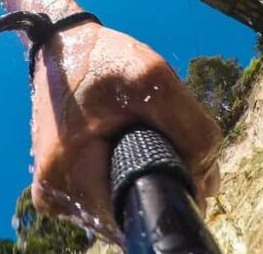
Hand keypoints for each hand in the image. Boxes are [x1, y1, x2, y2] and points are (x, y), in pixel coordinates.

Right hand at [29, 22, 221, 239]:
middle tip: (169, 138)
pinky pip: (108, 193)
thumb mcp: (154, 77)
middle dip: (161, 182)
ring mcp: (55, 193)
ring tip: (145, 132)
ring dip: (145, 176)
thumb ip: (191, 130)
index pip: (139, 215)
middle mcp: (56, 196)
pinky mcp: (60, 185)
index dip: (171, 192)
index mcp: (68, 177)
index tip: (183, 160)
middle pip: (131, 212)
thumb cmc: (102, 59)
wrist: (61, 47)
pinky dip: (127, 171)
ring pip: (122, 204)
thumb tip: (207, 183)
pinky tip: (128, 141)